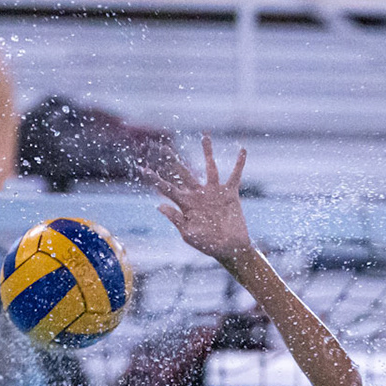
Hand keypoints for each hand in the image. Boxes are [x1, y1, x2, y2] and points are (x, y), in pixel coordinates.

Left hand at [152, 136, 249, 260]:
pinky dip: (240, 164)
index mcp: (186, 204)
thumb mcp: (189, 234)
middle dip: (172, 161)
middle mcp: (198, 194)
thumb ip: (176, 219)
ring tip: (205, 137)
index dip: (155, 179)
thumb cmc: (208, 245)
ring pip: (210, 167)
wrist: (230, 249)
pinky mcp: (230, 194)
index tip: (142, 169)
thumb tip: (159, 205)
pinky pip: (235, 175)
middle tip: (162, 147)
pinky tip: (242, 151)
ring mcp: (214, 192)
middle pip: (183, 173)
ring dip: (207, 152)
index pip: (167, 188)